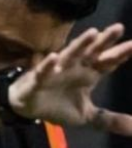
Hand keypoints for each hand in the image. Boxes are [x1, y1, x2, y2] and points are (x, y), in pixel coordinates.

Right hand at [9, 23, 131, 134]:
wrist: (27, 107)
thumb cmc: (57, 105)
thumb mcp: (86, 116)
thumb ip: (109, 119)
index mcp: (88, 74)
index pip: (106, 62)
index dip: (120, 54)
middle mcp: (74, 68)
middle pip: (91, 52)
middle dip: (104, 41)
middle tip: (118, 28)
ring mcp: (56, 71)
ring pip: (69, 55)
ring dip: (80, 44)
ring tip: (93, 33)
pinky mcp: (38, 79)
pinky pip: (43, 71)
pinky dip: (47, 65)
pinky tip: (53, 57)